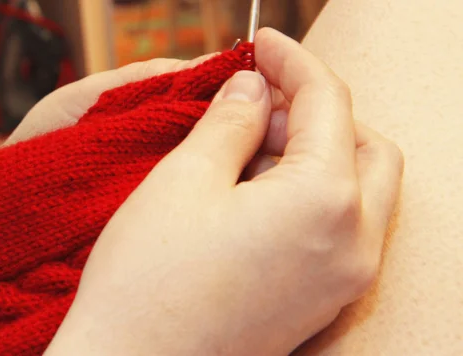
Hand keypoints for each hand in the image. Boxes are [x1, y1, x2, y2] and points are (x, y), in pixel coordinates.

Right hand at [45, 28, 403, 355]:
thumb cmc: (147, 283)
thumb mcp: (184, 179)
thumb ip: (231, 122)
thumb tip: (252, 89)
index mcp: (324, 203)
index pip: (328, 103)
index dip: (293, 61)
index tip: (263, 44)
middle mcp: (352, 247)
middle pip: (364, 147)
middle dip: (316, 111)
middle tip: (255, 102)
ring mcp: (341, 282)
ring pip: (356, 190)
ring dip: (312, 154)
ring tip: (244, 149)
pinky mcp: (320, 304)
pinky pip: (337, 230)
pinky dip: (309, 196)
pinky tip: (254, 192)